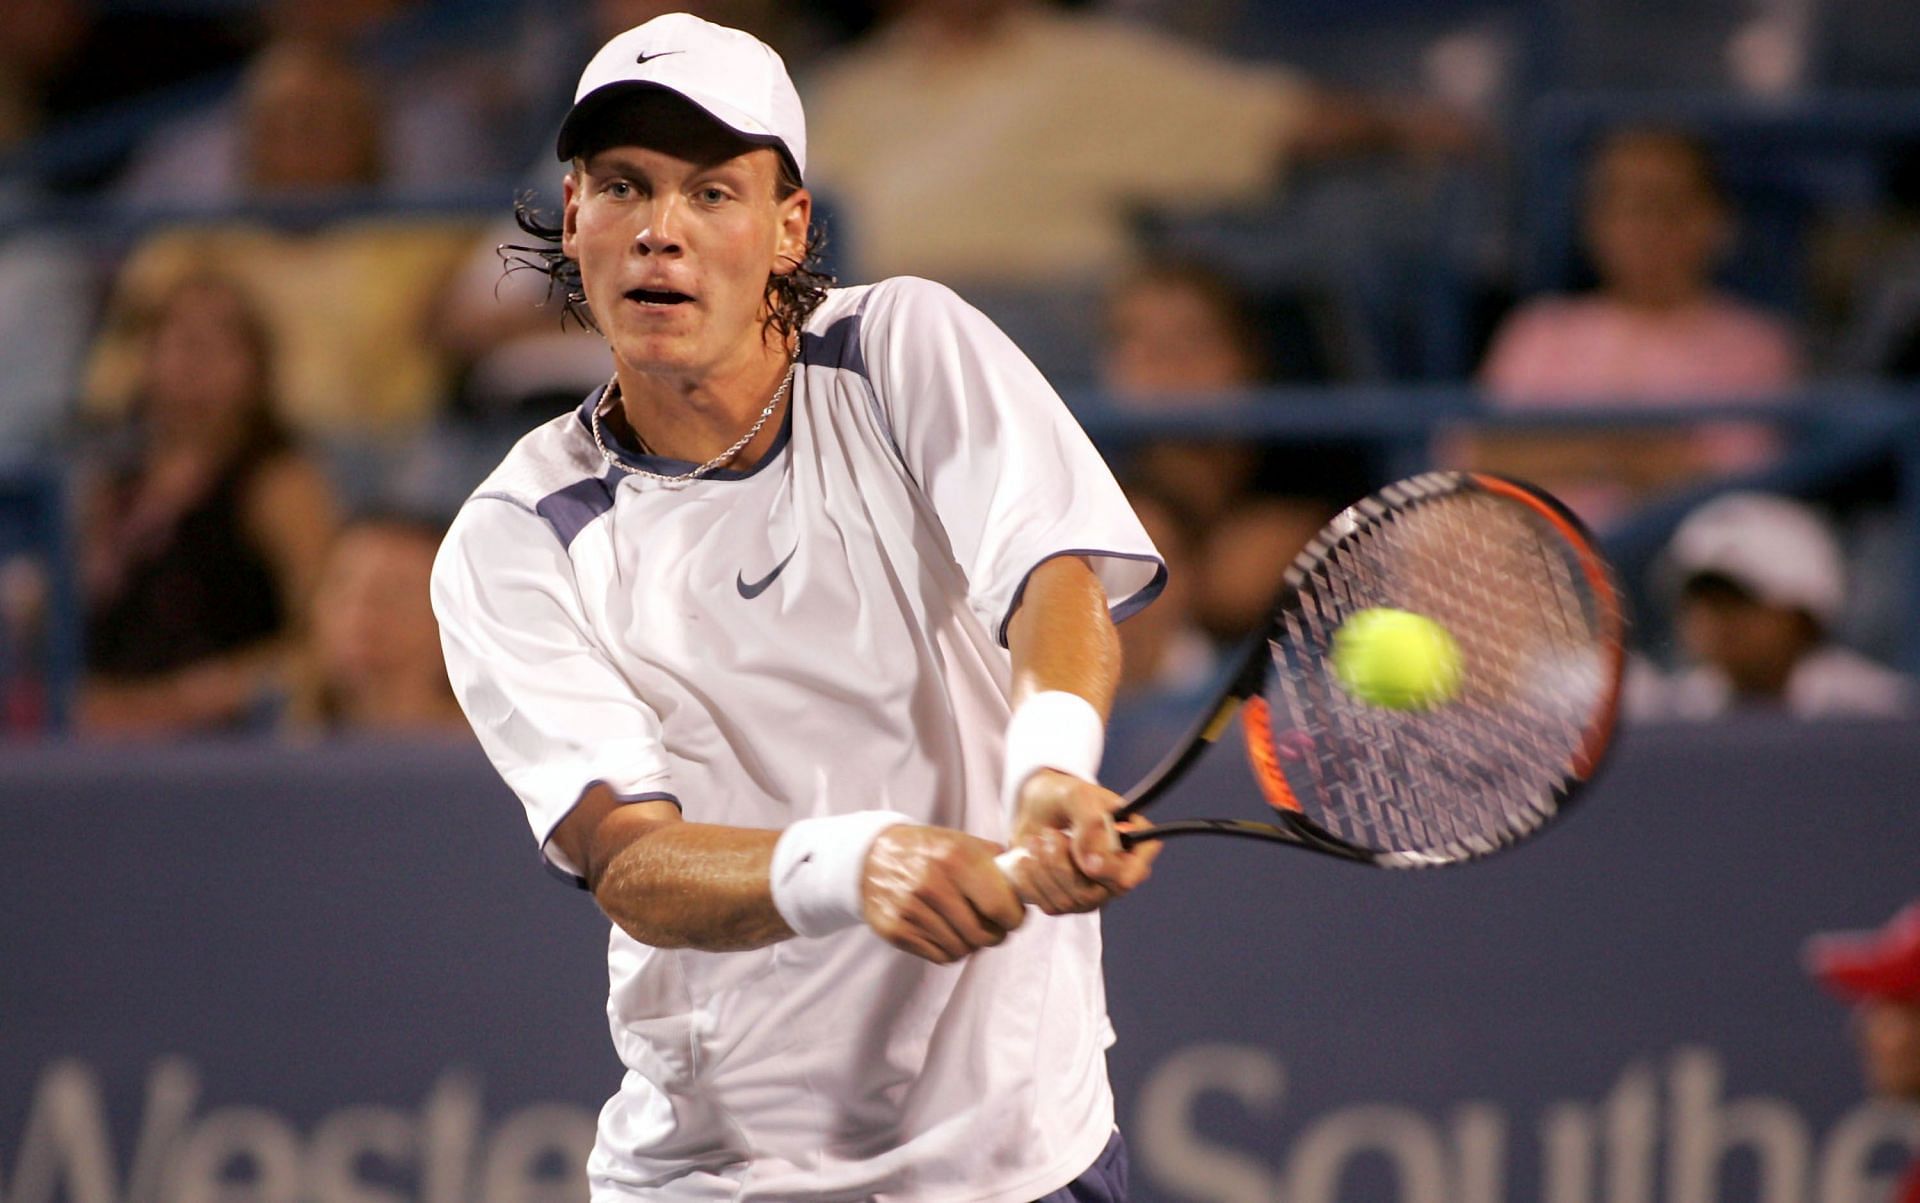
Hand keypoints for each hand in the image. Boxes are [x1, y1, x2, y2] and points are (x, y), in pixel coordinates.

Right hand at [861, 825, 1025, 963]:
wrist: (870, 856)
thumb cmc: (927, 850)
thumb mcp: (962, 842)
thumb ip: (996, 861)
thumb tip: (1029, 882)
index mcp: (956, 859)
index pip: (1001, 908)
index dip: (1014, 918)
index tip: (1013, 916)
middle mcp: (933, 884)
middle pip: (983, 936)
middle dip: (995, 935)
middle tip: (993, 926)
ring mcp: (911, 909)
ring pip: (962, 950)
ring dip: (971, 943)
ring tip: (965, 926)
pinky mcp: (896, 930)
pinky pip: (940, 956)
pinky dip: (949, 949)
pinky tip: (945, 931)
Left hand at [1006, 770, 1158, 914]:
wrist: (1037, 809)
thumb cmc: (1065, 798)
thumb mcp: (1077, 796)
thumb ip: (1090, 823)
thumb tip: (1092, 863)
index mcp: (1135, 847)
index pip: (1133, 875)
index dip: (1109, 872)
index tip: (1086, 861)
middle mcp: (1118, 875)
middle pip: (1094, 894)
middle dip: (1062, 864)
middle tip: (1049, 834)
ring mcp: (1094, 893)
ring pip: (1069, 902)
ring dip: (1044, 867)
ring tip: (1036, 839)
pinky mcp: (1067, 903)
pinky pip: (1049, 906)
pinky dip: (1032, 879)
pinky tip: (1028, 858)